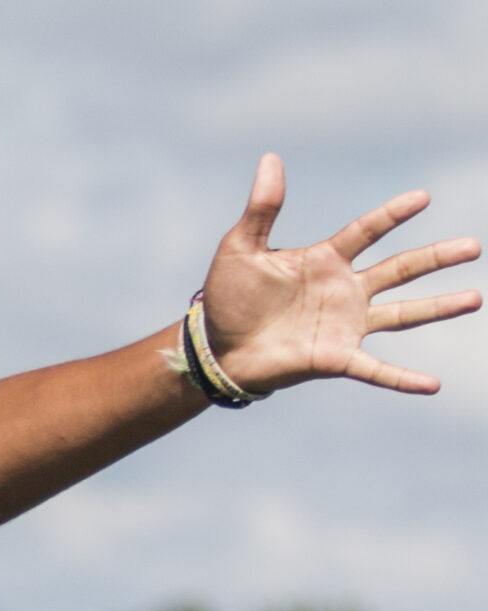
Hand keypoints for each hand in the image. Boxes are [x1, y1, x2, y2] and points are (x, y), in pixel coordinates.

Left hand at [201, 154, 480, 395]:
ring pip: (403, 313)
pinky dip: (402, 378)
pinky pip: (376, 369)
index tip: (422, 198)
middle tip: (474, 246)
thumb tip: (270, 158)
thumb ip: (262, 208)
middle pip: (400, 269)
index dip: (393, 215)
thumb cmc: (228, 297)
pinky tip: (432, 385)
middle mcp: (345, 290)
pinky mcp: (336, 358)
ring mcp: (345, 325)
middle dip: (437, 257)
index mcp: (326, 260)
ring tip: (475, 297)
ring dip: (439, 307)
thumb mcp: (241, 248)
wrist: (216, 349)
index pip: (368, 231)